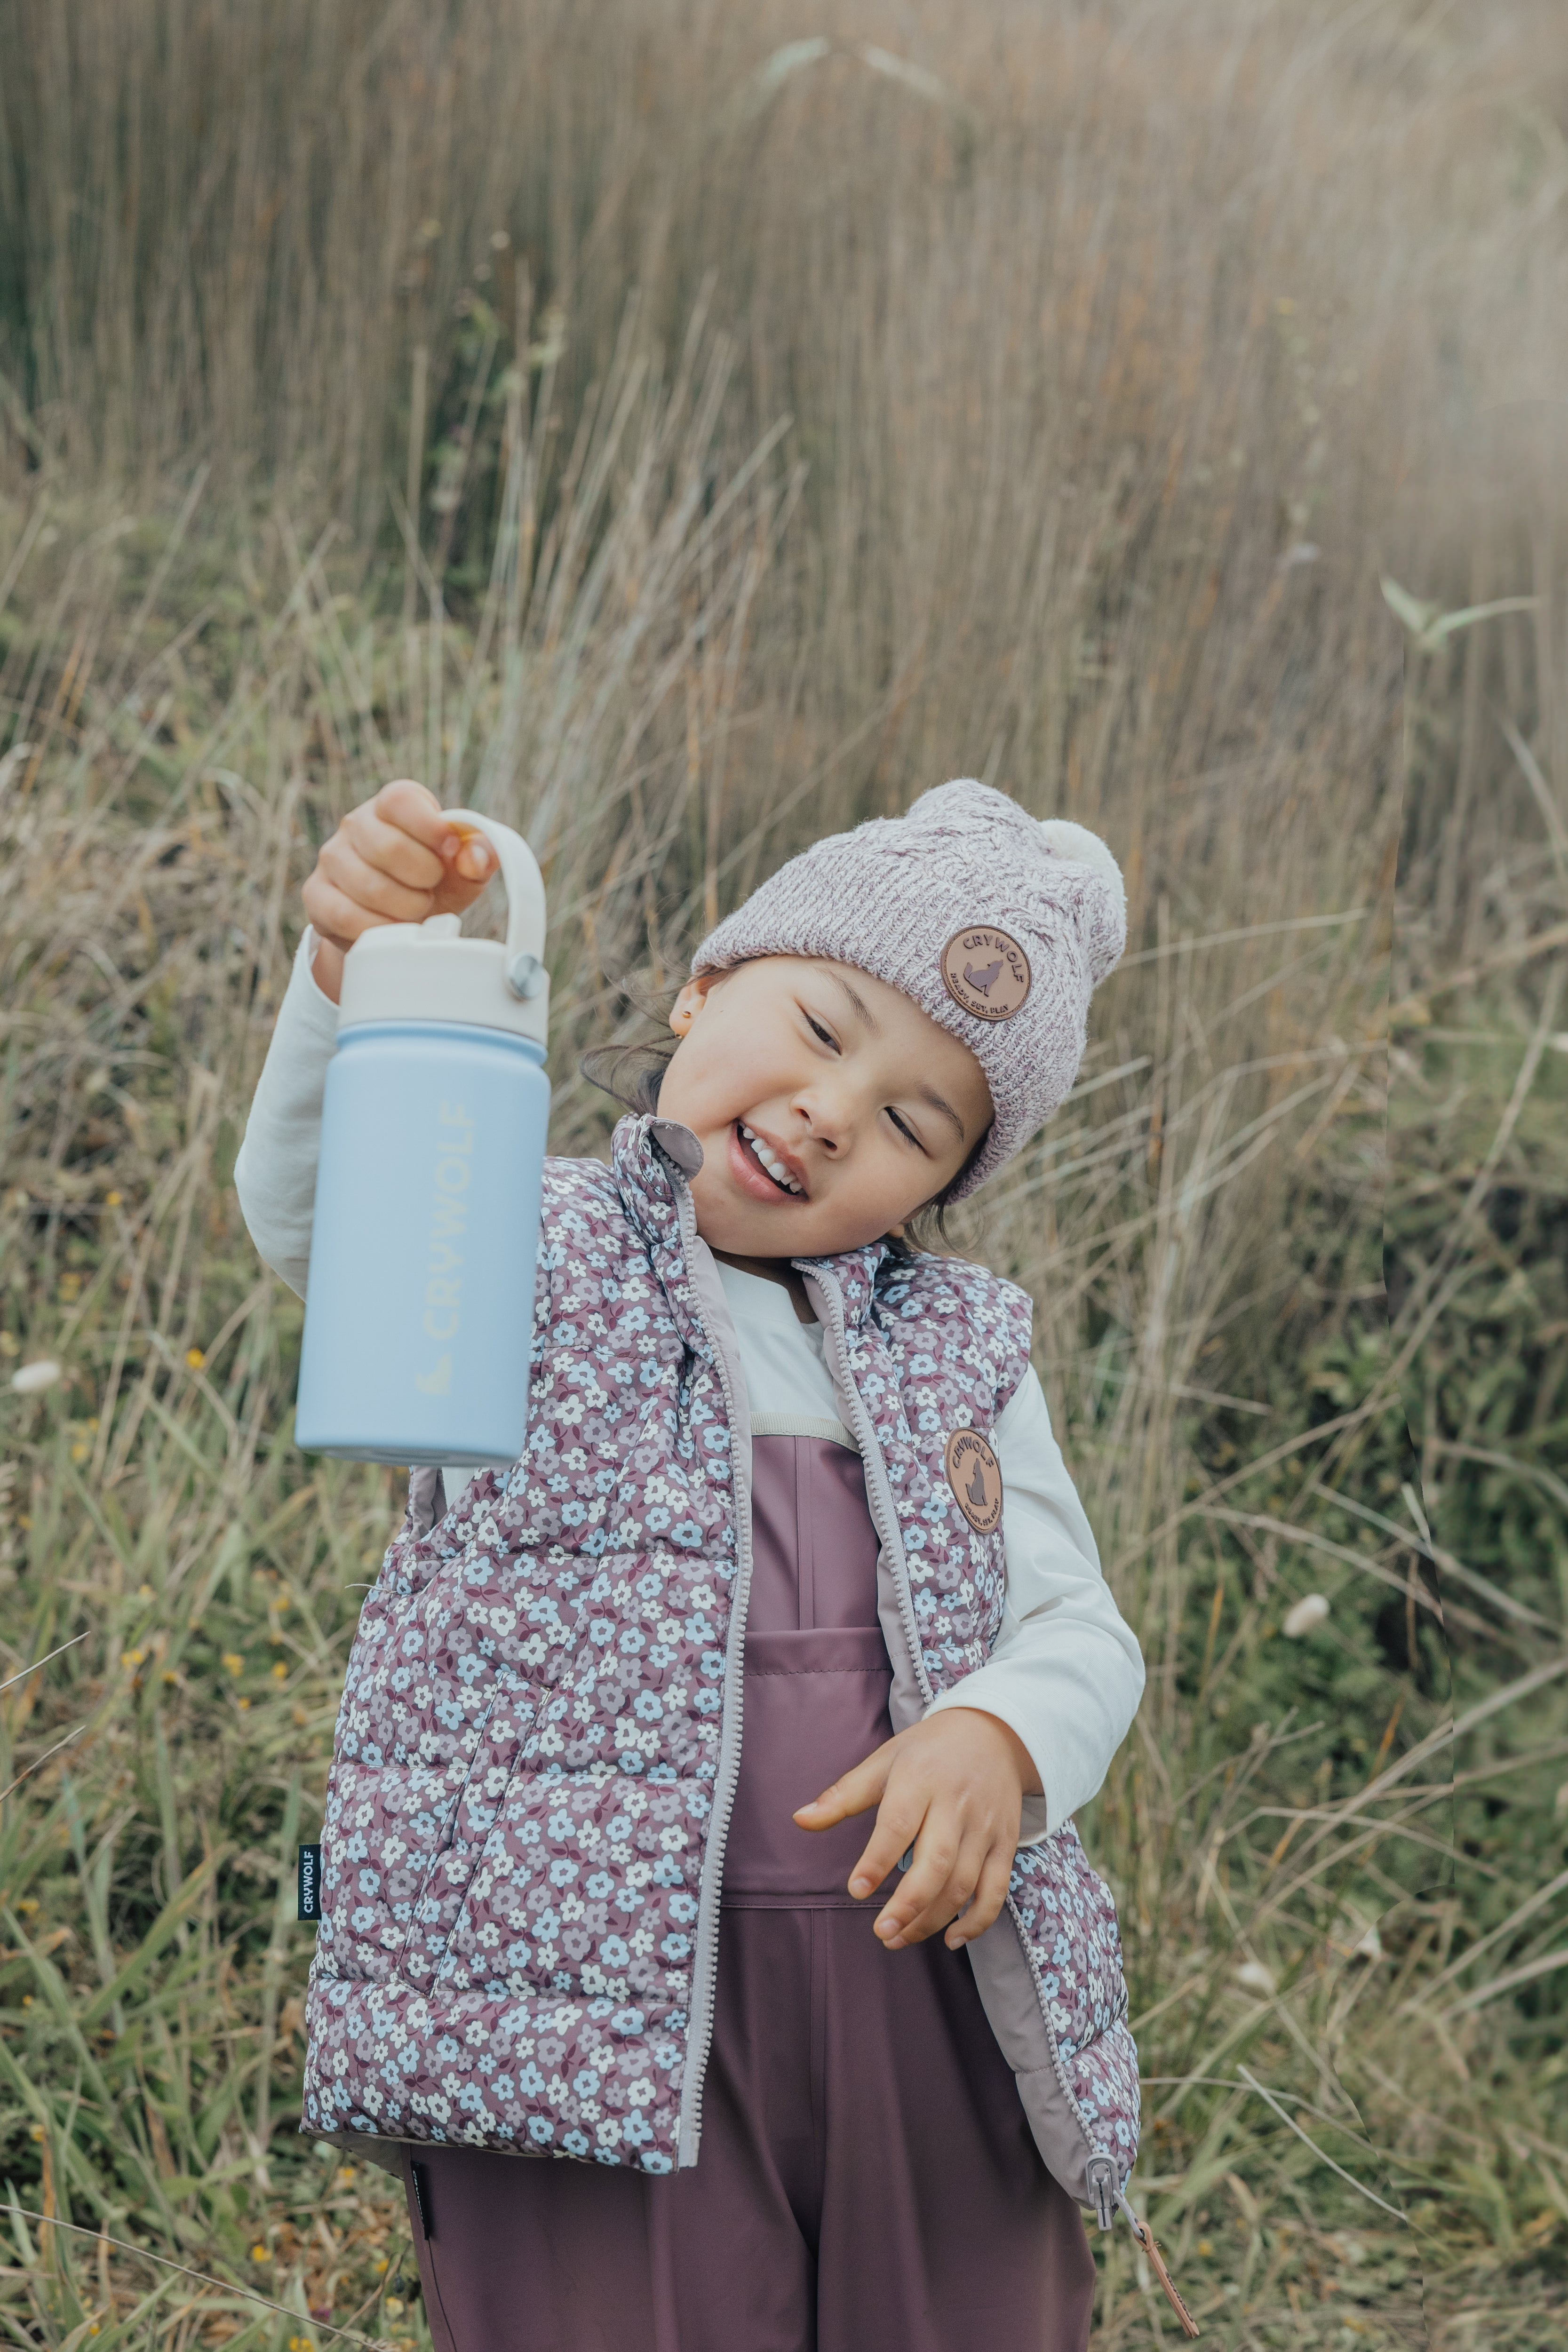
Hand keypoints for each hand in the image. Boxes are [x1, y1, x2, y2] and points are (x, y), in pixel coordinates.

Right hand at [301, 779, 496, 1004]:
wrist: (397, 921)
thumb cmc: (435, 884)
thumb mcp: (464, 869)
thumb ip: (481, 856)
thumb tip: (474, 857)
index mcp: (393, 804)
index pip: (400, 801)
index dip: (430, 828)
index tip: (450, 852)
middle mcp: (356, 823)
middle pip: (387, 846)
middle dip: (423, 878)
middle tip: (431, 890)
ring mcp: (331, 858)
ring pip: (368, 886)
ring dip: (405, 908)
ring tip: (416, 911)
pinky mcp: (316, 894)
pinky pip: (344, 915)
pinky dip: (378, 929)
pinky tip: (393, 929)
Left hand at [793, 1707, 1040, 1952]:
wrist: (993, 1733)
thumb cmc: (928, 1751)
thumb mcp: (884, 1760)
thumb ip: (843, 1795)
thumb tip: (799, 1819)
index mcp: (920, 1779)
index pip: (899, 1823)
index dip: (877, 1860)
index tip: (856, 1890)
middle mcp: (956, 1804)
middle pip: (936, 1862)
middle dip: (909, 1904)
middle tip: (881, 1932)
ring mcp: (984, 1827)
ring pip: (963, 1882)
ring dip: (933, 1919)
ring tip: (899, 1938)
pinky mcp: (1004, 1844)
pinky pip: (995, 1889)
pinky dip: (977, 1920)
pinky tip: (950, 1939)